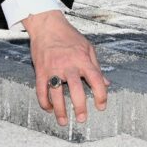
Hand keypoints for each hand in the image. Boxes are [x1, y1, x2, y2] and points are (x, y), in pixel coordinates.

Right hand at [24, 10, 108, 125]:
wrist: (47, 25)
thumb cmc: (69, 36)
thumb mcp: (88, 48)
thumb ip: (96, 67)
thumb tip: (106, 83)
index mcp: (82, 60)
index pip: (96, 79)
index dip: (101, 95)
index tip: (101, 106)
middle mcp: (68, 65)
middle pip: (76, 90)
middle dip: (80, 107)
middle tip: (81, 119)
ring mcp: (53, 69)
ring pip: (56, 94)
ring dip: (59, 110)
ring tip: (63, 121)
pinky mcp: (40, 71)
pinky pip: (41, 91)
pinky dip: (44, 102)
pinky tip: (49, 109)